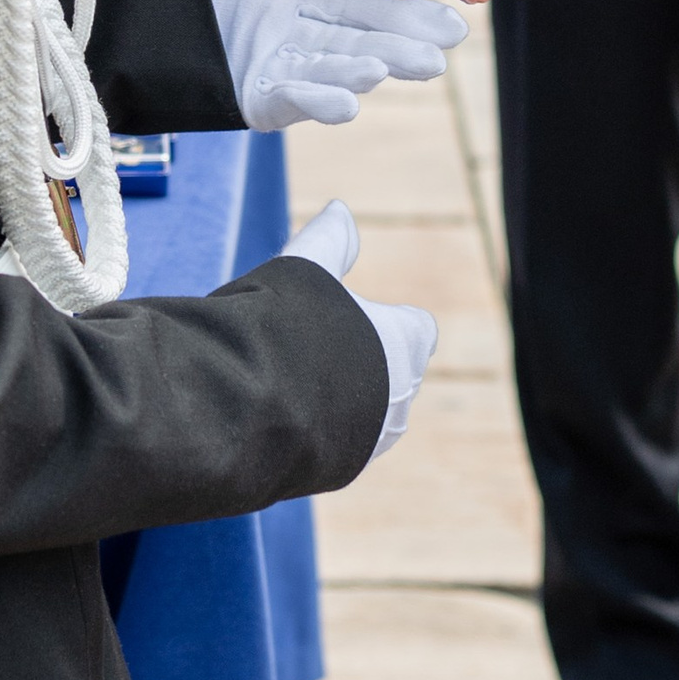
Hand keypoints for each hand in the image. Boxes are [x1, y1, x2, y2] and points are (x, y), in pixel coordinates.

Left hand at [193, 0, 468, 124]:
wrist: (108, 7)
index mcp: (294, 2)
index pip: (363, 13)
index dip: (407, 19)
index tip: (452, 24)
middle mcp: (289, 41)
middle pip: (358, 46)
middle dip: (403, 48)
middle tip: (448, 48)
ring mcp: (269, 73)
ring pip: (331, 74)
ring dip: (368, 72)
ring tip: (407, 65)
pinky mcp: (243, 100)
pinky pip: (288, 104)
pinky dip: (317, 103)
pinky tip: (350, 102)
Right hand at [284, 198, 436, 463]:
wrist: (260, 411)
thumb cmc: (290, 330)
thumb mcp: (308, 267)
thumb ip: (329, 240)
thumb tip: (341, 209)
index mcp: (405, 343)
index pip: (419, 331)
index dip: (394, 322)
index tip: (369, 316)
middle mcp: (401, 397)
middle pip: (397, 377)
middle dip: (368, 365)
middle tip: (326, 347)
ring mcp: (372, 440)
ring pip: (369, 417)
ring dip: (344, 403)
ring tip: (300, 383)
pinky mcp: (339, 470)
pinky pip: (337, 447)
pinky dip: (319, 431)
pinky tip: (284, 414)